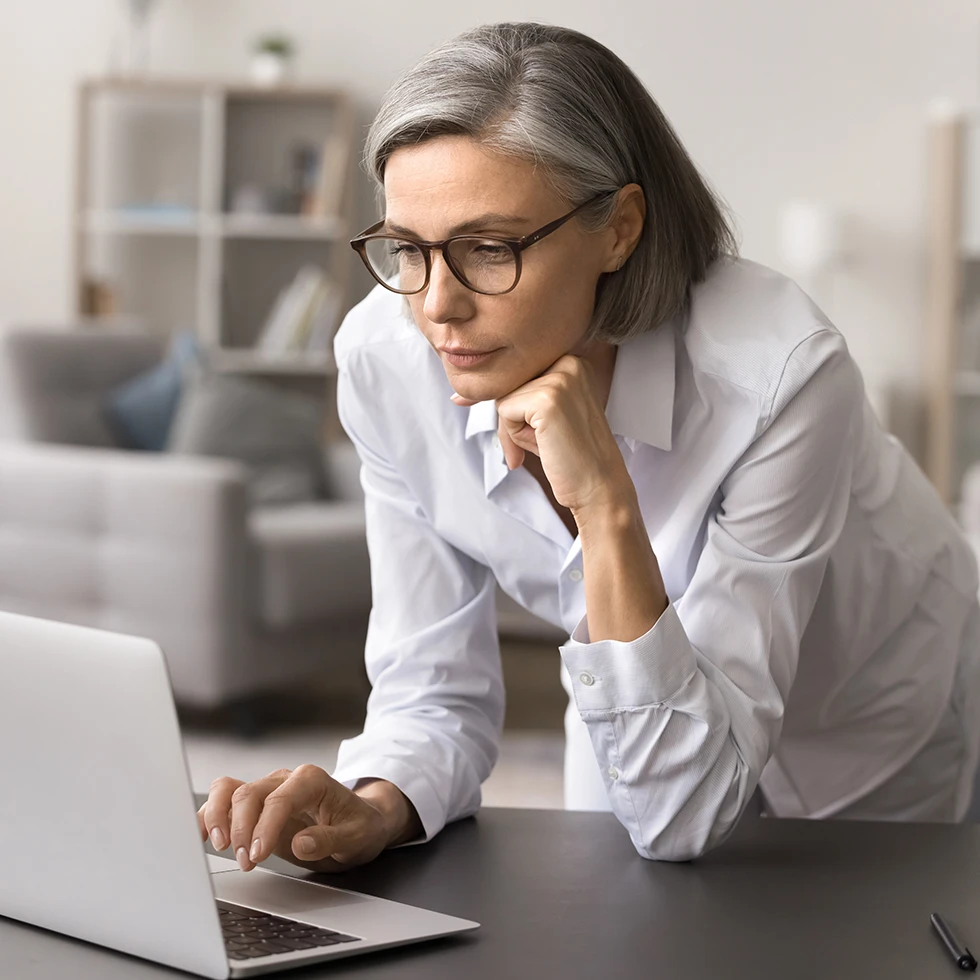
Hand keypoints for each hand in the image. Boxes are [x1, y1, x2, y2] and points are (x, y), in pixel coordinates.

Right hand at [197, 766, 397, 873]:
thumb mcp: (356, 837)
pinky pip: (224, 800)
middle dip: (241, 829)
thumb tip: (301, 842)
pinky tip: (202, 836)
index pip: (280, 798)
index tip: (257, 855)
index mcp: (312, 781)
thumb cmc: (360, 826)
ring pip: (229, 789)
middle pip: (249, 793)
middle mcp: (286, 779)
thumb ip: (329, 839)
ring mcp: (268, 790)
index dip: (264, 826)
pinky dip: (209, 815)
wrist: (361, 821)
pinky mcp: (256, 806)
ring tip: (221, 847)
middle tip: (247, 862)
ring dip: (219, 818)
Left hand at [450, 354, 629, 513]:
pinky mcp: (548, 399)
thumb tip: (457, 395)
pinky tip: (543, 446)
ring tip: (545, 445)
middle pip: (507, 382)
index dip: (506, 400)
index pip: (517, 372)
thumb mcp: (542, 416)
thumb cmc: (568, 455)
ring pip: (503, 397)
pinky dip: (513, 435)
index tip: (467, 404)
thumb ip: (513, 396)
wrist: (598, 487)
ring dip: (512, 428)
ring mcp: (561, 378)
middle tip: (537, 443)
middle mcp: (569, 361)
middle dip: (509, 417)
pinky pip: (504, 411)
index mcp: (572, 360)